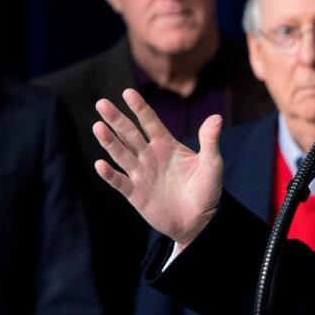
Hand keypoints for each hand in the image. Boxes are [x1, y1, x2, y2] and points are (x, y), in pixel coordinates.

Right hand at [92, 89, 223, 248]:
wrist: (199, 221)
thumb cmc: (206, 190)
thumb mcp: (212, 164)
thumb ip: (210, 141)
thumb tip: (216, 118)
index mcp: (166, 145)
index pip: (149, 122)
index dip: (139, 108)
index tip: (127, 93)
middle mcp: (150, 156)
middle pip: (130, 134)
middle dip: (116, 120)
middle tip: (101, 104)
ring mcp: (141, 174)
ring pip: (121, 154)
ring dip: (109, 142)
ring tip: (98, 127)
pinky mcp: (136, 194)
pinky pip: (120, 182)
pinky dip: (109, 175)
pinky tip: (100, 164)